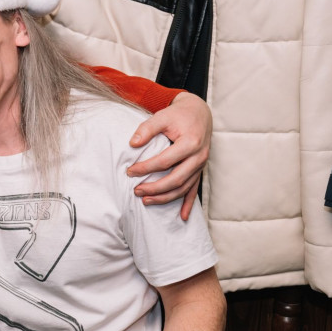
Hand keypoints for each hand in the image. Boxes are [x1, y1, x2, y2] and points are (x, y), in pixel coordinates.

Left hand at [127, 92, 211, 220]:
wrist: (199, 113)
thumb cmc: (178, 116)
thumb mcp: (162, 117)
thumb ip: (147, 128)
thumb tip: (132, 143)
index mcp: (190, 143)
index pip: (165, 161)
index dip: (146, 168)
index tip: (130, 171)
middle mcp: (198, 157)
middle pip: (176, 179)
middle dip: (155, 188)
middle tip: (136, 190)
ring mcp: (201, 166)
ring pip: (184, 188)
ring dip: (165, 197)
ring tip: (146, 200)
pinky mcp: (200, 170)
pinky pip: (194, 190)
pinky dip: (189, 204)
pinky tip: (183, 217)